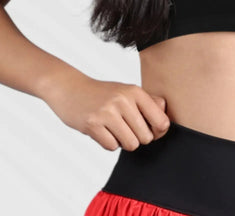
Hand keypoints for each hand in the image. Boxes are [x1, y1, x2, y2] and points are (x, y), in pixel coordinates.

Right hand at [41, 70, 170, 150]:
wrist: (69, 87)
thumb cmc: (101, 93)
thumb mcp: (125, 90)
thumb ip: (148, 103)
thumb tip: (165, 123)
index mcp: (134, 91)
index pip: (161, 122)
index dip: (157, 132)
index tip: (148, 129)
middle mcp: (123, 100)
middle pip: (146, 138)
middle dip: (137, 138)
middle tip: (124, 128)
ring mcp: (107, 112)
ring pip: (131, 144)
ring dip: (123, 142)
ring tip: (113, 129)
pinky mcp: (93, 125)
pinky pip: (112, 147)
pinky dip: (108, 143)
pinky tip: (101, 130)